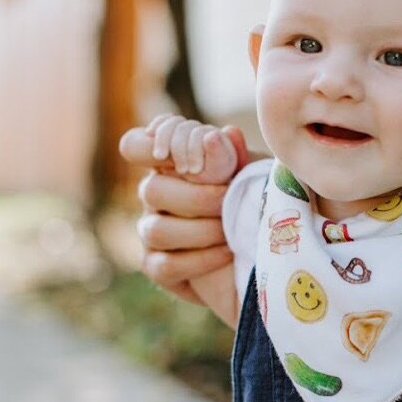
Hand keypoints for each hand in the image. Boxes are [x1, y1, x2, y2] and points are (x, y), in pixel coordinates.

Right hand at [118, 117, 249, 302]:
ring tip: (231, 231)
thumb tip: (226, 133)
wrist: (267, 257)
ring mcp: (151, 233)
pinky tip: (227, 252)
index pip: (134, 146)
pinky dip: (201, 259)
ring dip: (201, 230)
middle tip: (229, 200)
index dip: (148, 146)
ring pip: (156, 230)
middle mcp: (153, 196)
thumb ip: (235, 156)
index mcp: (169, 165)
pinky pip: (166, 265)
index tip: (184, 157)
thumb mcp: (251, 175)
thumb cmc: (253, 204)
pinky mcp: (157, 268)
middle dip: (197, 197)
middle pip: (151, 189)